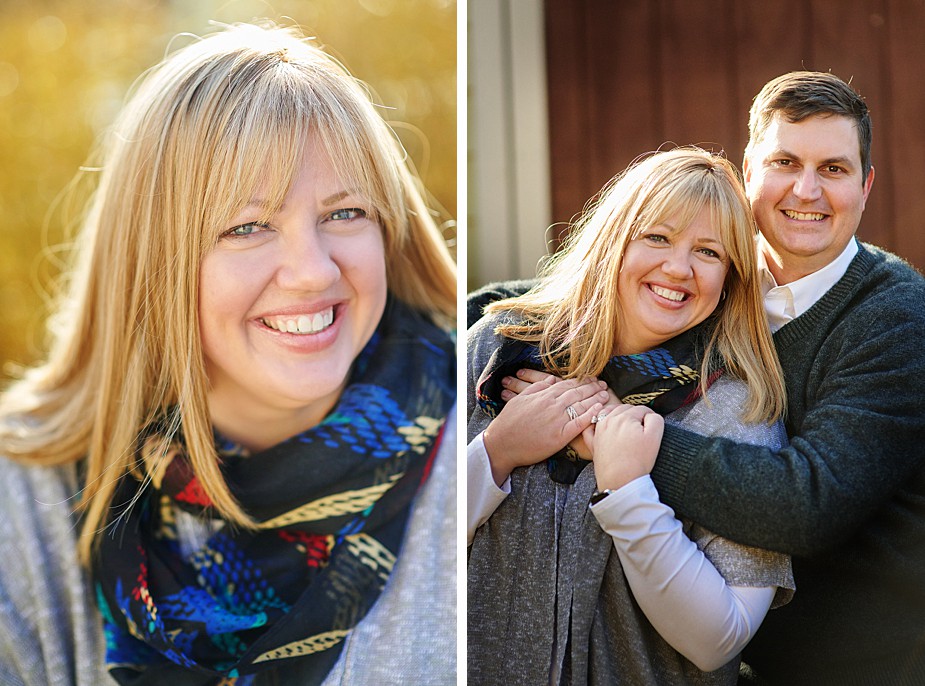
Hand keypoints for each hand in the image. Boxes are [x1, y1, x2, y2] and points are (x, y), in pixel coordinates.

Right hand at [502, 368, 622, 458]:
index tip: (591, 378)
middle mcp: (552, 405)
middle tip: (604, 384)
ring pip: (581, 405)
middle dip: (592, 387)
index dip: (581, 381)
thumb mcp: (520, 399)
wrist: (502, 444)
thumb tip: (551, 378)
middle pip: (577, 393)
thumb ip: (537, 388)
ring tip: (606, 394)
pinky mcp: (560, 435)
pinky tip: (599, 409)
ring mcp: (557, 420)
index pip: (567, 384)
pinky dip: (591, 415)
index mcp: (543, 395)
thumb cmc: (508, 423)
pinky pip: (580, 423)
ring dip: (595, 398)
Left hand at [586, 404, 663, 490]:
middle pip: (625, 409)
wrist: (620, 481)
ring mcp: (599, 431)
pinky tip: (601, 425)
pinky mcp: (593, 442)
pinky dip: (595, 423)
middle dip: (634, 414)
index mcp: (625, 417)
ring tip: (626, 422)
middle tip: (642, 426)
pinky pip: (591, 427)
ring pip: (608, 413)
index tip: (652, 424)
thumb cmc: (637, 462)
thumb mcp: (655, 437)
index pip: (641, 409)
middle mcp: (610, 420)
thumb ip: (655, 419)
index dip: (650, 416)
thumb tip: (650, 414)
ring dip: (617, 414)